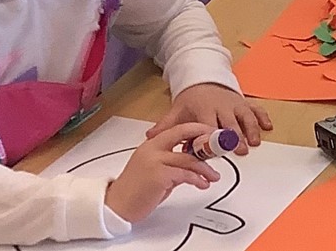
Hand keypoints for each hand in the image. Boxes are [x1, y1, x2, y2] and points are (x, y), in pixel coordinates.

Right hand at [106, 123, 220, 223]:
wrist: (116, 206)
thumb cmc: (134, 190)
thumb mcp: (153, 169)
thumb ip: (170, 162)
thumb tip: (192, 163)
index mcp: (151, 144)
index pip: (178, 129)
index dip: (197, 129)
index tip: (211, 133)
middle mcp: (152, 148)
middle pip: (184, 133)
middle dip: (205, 137)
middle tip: (219, 145)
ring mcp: (155, 161)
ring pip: (188, 158)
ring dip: (205, 168)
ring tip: (214, 176)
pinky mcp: (158, 176)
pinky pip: (185, 174)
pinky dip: (197, 180)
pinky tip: (202, 184)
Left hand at [146, 83, 272, 155]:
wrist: (204, 77)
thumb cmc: (192, 98)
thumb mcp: (177, 110)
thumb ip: (166, 125)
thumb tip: (149, 138)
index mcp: (204, 109)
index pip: (208, 124)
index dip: (210, 137)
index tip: (212, 150)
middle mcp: (222, 106)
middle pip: (229, 123)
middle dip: (234, 137)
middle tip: (239, 150)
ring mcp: (235, 104)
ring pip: (245, 117)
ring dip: (250, 130)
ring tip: (254, 143)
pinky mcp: (244, 102)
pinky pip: (255, 109)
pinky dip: (262, 117)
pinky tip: (268, 127)